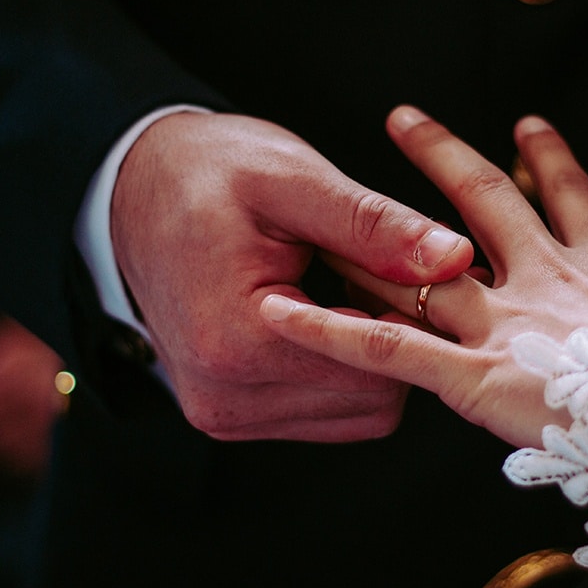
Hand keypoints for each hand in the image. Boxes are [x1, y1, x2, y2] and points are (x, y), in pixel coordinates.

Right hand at [111, 111, 473, 441]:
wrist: (133, 187)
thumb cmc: (208, 172)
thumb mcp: (294, 181)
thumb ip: (375, 226)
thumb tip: (455, 257)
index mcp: (238, 343)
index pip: (376, 367)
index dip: (419, 320)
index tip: (429, 271)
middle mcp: (225, 398)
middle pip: (371, 400)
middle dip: (399, 340)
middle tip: (394, 273)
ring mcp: (224, 415)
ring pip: (354, 414)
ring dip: (374, 359)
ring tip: (358, 288)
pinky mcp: (231, 415)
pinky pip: (324, 413)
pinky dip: (345, 371)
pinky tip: (337, 313)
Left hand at [260, 106, 587, 447]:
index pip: (573, 197)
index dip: (549, 159)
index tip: (529, 130)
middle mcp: (550, 280)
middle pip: (485, 200)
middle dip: (444, 156)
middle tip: (405, 121)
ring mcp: (509, 321)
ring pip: (425, 262)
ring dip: (374, 233)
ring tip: (323, 217)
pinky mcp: (476, 373)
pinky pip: (387, 346)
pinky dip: (330, 331)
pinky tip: (282, 314)